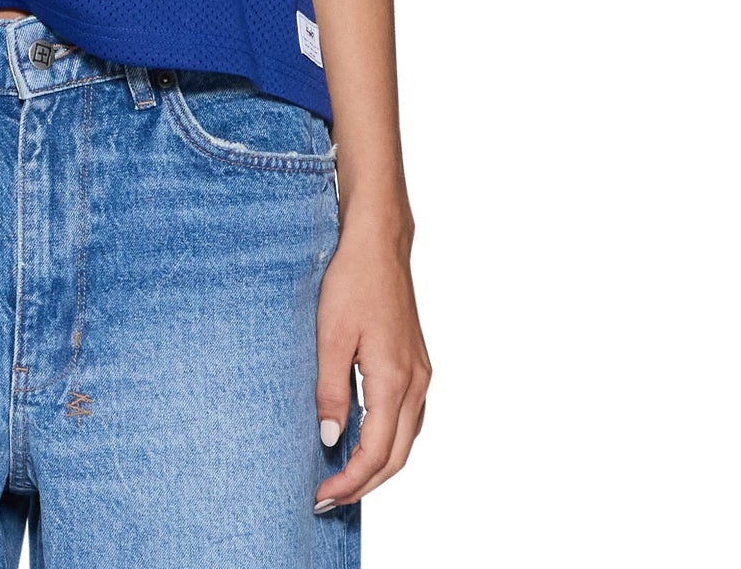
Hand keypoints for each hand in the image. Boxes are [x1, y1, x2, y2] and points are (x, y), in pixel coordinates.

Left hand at [312, 223, 431, 509]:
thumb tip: (330, 439)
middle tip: (327, 498)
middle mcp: (416, 383)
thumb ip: (330, 390)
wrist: (379, 242)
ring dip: (377, 466)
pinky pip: (408, 418)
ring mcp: (421, 373)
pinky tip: (363, 439)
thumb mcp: (330, 335)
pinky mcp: (416, 363)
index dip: (350, 481)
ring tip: (342, 477)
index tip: (320, 495)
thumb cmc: (352, 281)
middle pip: (397, 456)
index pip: (376, 453)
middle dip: (363, 484)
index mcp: (394, 380)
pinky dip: (387, 440)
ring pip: (406, 439)